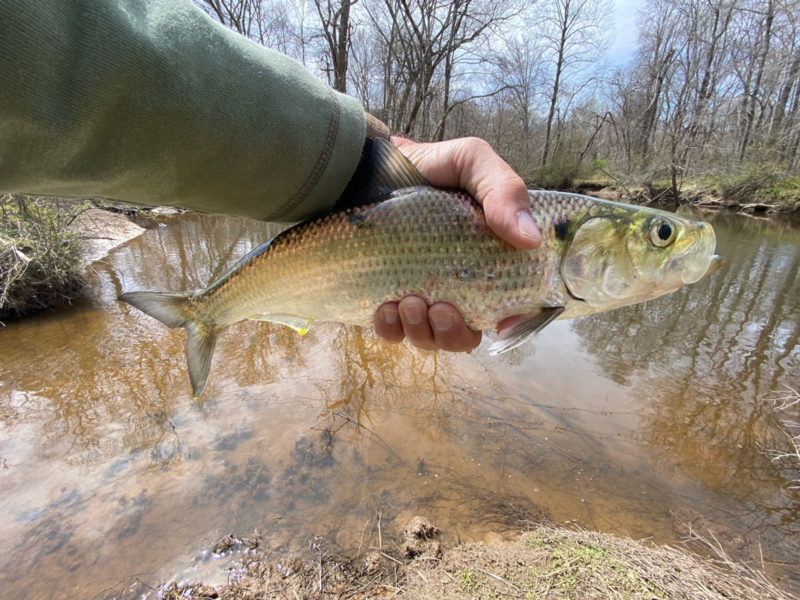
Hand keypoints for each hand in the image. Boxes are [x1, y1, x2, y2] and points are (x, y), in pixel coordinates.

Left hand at [375, 136, 540, 352]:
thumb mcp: (472, 161)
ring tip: (408, 303)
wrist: (367, 164)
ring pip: (429, 338)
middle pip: (466, 334)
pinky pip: (391, 332)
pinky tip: (386, 309)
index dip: (511, 322)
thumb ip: (504, 190)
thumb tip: (531, 239)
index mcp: (487, 259)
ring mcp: (419, 292)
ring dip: (422, 333)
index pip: (509, 304)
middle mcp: (455, 283)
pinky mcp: (384, 296)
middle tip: (440, 308)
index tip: (500, 323)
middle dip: (454, 333)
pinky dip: (391, 329)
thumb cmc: (427, 164)